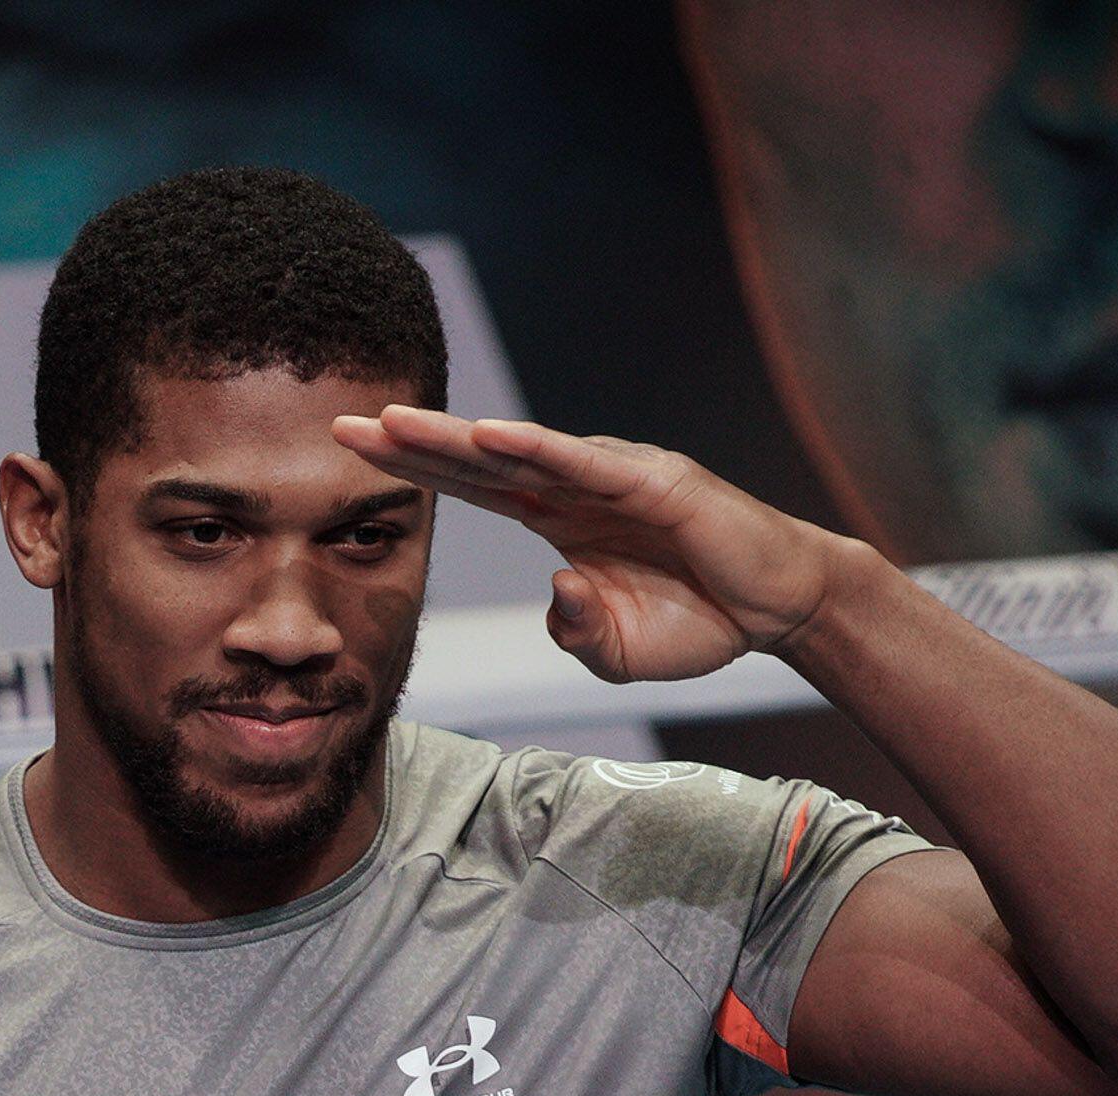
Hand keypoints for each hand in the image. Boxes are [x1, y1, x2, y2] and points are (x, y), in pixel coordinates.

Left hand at [333, 407, 853, 682]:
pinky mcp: (655, 483)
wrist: (778, 607)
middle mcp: (575, 486)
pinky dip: (536, 448)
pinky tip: (488, 436)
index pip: (470, 487)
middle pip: (476, 460)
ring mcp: (613, 477)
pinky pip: (584, 464)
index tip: (351, 458)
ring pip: (518, 452)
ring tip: (392, 422)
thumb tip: (558, 596)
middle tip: (340, 427)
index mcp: (557, 518)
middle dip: (408, 443)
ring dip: (453, 437)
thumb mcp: (615, 651)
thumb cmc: (697, 620)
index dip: (413, 470)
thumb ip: (573, 633)